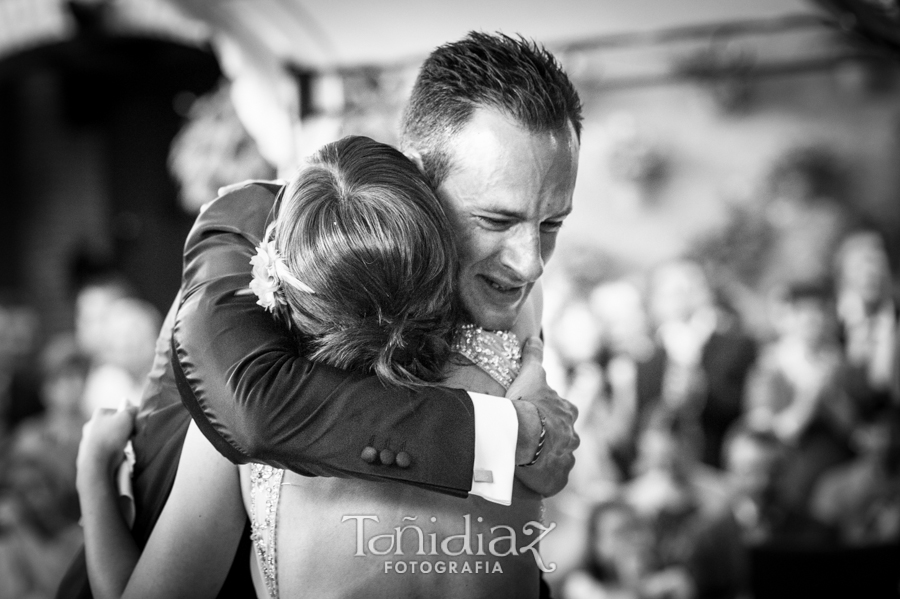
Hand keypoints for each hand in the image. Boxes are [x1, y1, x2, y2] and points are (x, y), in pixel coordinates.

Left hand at [77, 404, 136, 487]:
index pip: (117, 411)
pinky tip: (116, 456)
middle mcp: (90, 425)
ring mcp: (87, 440)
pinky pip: (103, 450)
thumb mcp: (127, 417)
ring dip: (116, 442)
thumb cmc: (111, 436)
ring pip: (108, 438)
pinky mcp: (88, 453)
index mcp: (99, 413)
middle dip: (122, 430)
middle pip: (112, 425)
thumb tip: (136, 410)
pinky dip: (110, 452)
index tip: (133, 425)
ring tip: (124, 448)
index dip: (127, 417)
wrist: (97, 461)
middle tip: (130, 436)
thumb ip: (133, 410)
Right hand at [507, 337, 579, 496]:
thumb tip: (534, 337)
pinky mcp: (559, 478)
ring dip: (547, 459)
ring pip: (559, 457)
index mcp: (567, 412)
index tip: (535, 416)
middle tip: (531, 440)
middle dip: (551, 438)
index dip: (549, 414)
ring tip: (528, 461)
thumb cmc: (526, 403)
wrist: (523, 435)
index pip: (561, 412)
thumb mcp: (530, 374)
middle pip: (563, 436)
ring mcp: (567, 458)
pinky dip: (545, 477)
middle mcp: (572, 435)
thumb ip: (533, 357)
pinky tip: (532, 476)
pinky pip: (553, 478)